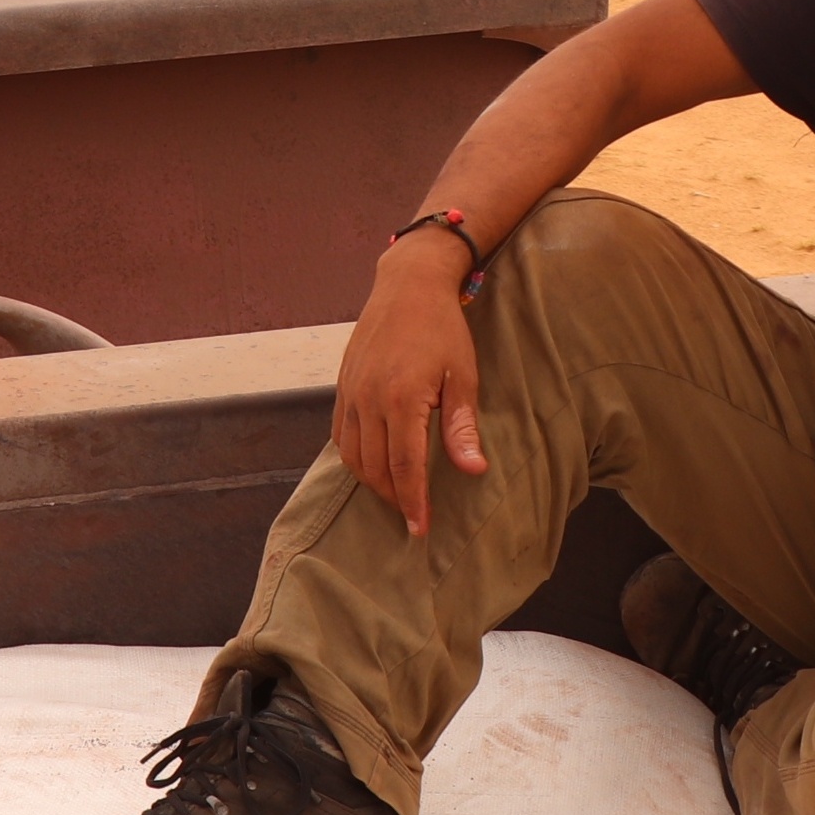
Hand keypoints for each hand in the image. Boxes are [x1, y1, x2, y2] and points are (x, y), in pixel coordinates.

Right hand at [332, 232, 487, 535]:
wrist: (407, 285)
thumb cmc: (442, 328)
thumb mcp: (462, 375)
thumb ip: (462, 426)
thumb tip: (473, 470)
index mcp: (400, 398)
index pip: (404, 467)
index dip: (413, 502)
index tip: (422, 528)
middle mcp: (367, 400)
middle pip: (375, 469)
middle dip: (395, 498)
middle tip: (415, 516)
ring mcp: (350, 393)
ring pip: (353, 457)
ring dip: (374, 482)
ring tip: (398, 495)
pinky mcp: (342, 386)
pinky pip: (340, 436)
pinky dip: (356, 459)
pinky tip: (375, 465)